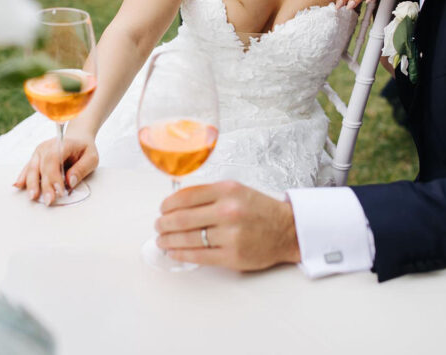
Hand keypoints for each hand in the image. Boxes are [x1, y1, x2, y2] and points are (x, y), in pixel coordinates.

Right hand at [13, 134, 97, 204]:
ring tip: (33, 197)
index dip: (55, 176)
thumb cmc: (84, 149)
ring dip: (31, 184)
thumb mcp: (91, 157)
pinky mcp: (35, 159)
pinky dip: (23, 177)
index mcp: (62, 144)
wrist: (77, 139)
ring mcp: (39, 152)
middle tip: (49, 200)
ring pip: (32, 168)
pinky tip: (18, 186)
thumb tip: (70, 182)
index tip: (60, 191)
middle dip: (45, 185)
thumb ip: (82, 169)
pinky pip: (27, 168)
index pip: (54, 159)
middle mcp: (47, 147)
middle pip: (42, 166)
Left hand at [155, 181, 300, 269]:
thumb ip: (209, 194)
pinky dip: (182, 254)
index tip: (162, 209)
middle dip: (164, 224)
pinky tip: (174, 252)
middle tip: (158, 226)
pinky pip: (199, 256)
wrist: (287, 230)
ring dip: (168, 240)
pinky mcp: (232, 256)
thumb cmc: (259, 209)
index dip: (168, 204)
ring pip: (188, 239)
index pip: (186, 196)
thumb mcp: (236, 190)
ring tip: (162, 240)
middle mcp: (228, 211)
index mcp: (227, 190)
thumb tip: (176, 202)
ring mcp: (230, 235)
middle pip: (182, 219)